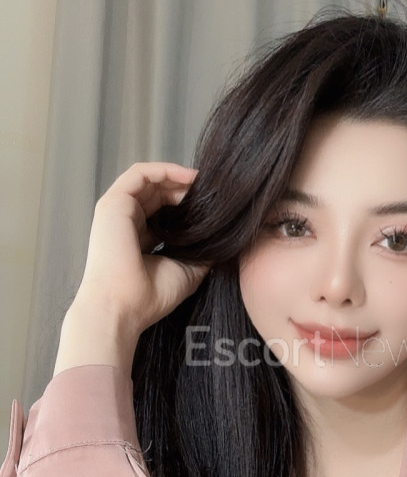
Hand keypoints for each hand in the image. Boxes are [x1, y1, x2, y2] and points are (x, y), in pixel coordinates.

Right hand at [71, 161, 210, 336]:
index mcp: (140, 238)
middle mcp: (126, 222)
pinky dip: (164, 170)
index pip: (164, 210)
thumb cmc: (150, 296)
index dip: (187, 202)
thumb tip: (223, 241)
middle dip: (185, 188)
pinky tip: (189, 177)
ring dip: (176, 176)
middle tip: (211, 191)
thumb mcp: (186, 270)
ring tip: (202, 182)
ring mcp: (118, 211)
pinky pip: (140, 174)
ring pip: (149, 180)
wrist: (123, 307)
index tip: (212, 204)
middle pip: (158, 192)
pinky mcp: (113, 203)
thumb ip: (201, 252)